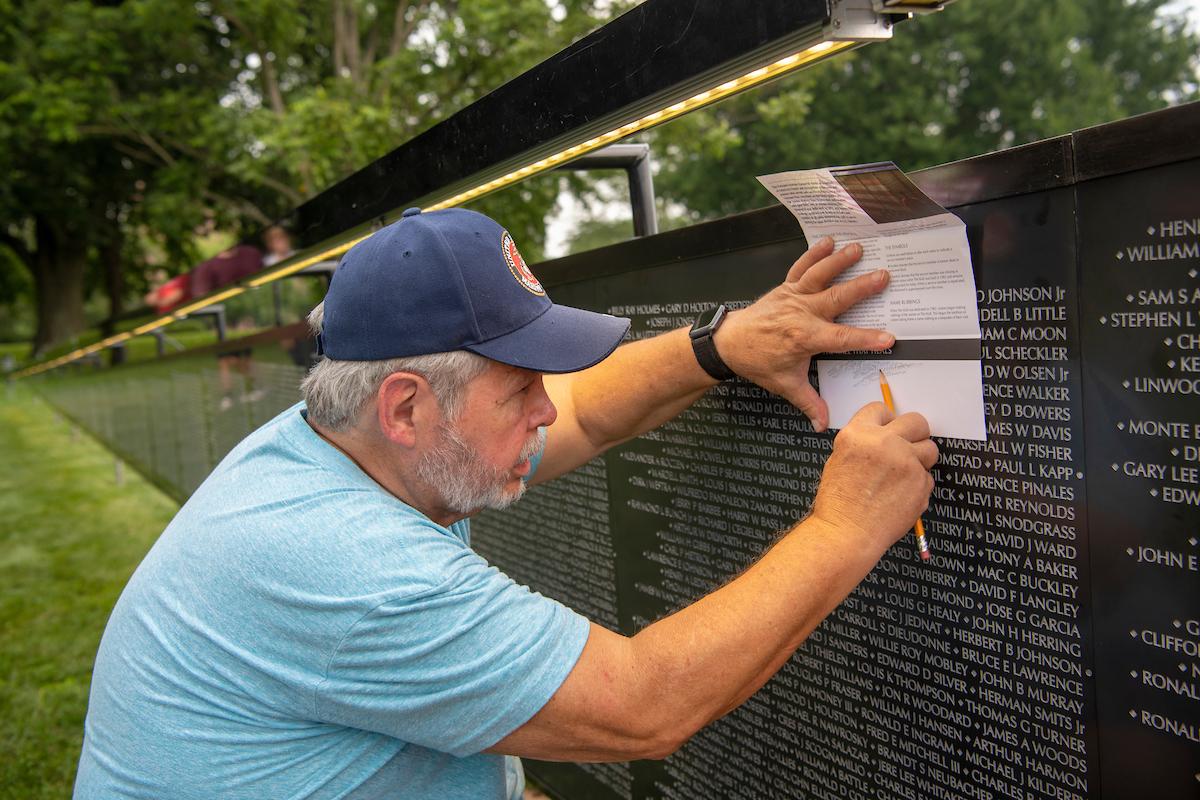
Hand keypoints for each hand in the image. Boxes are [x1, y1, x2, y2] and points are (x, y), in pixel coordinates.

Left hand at [715, 238, 893, 430]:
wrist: (728, 343)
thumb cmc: (758, 362)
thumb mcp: (785, 384)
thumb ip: (808, 403)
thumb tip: (823, 425)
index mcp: (804, 338)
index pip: (841, 339)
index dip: (865, 339)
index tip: (888, 338)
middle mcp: (800, 313)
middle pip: (836, 298)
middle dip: (861, 288)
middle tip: (884, 276)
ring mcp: (793, 297)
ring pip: (819, 275)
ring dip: (838, 261)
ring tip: (858, 249)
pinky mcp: (785, 288)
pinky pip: (801, 267)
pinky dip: (814, 253)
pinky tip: (829, 240)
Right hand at [809, 403, 936, 553]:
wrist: (846, 533)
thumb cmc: (839, 503)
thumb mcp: (839, 459)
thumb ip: (864, 443)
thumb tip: (887, 436)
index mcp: (858, 433)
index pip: (882, 409)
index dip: (887, 421)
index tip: (889, 431)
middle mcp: (883, 442)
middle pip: (917, 421)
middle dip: (916, 433)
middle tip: (909, 448)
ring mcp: (905, 461)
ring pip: (930, 449)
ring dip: (921, 460)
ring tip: (904, 477)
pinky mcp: (921, 481)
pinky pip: (928, 477)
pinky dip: (918, 486)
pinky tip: (900, 497)